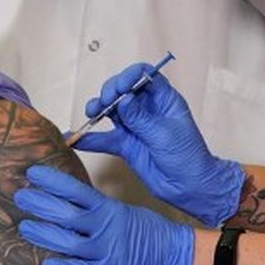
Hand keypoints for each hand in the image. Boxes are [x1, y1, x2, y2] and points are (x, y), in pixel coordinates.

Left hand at [15, 166, 193, 264]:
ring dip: (43, 234)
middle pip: (66, 215)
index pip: (75, 190)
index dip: (52, 181)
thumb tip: (58, 200)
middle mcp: (105, 229)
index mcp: (108, 209)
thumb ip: (91, 207)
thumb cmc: (141, 231)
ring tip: (25, 226)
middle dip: (40, 205)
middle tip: (20, 197)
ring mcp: (106, 253)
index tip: (32, 173)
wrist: (171, 254)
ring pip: (67, 243)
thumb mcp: (118, 210)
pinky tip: (48, 262)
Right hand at [73, 63, 244, 226]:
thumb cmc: (188, 157)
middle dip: (110, 92)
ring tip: (91, 114)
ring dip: (97, 109)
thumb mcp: (164, 135)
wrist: (190, 189)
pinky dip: (89, 138)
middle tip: (105, 103)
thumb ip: (141, 118)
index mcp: (163, 99)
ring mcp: (134, 125)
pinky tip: (74, 139)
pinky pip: (104, 138)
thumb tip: (123, 99)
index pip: (144, 75)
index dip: (129, 76)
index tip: (119, 88)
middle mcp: (146, 108)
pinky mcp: (125, 144)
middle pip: (122, 89)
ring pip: (110, 110)